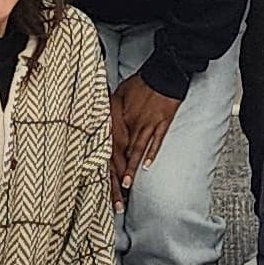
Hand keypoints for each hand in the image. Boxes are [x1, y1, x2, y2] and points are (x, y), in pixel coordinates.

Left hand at [108, 72, 182, 196]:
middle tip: (115, 191)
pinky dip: (151, 153)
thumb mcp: (119, 93)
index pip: (110, 144)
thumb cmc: (141, 83)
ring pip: (137, 149)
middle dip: (117, 173)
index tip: (104, 178)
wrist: (163, 73)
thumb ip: (110, 110)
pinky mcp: (162, 122)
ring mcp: (148, 123)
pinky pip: (156, 141)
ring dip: (132, 167)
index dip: (106, 163)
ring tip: (127, 185)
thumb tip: (100, 123)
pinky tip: (147, 167)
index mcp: (119, 116)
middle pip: (121, 151)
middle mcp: (132, 121)